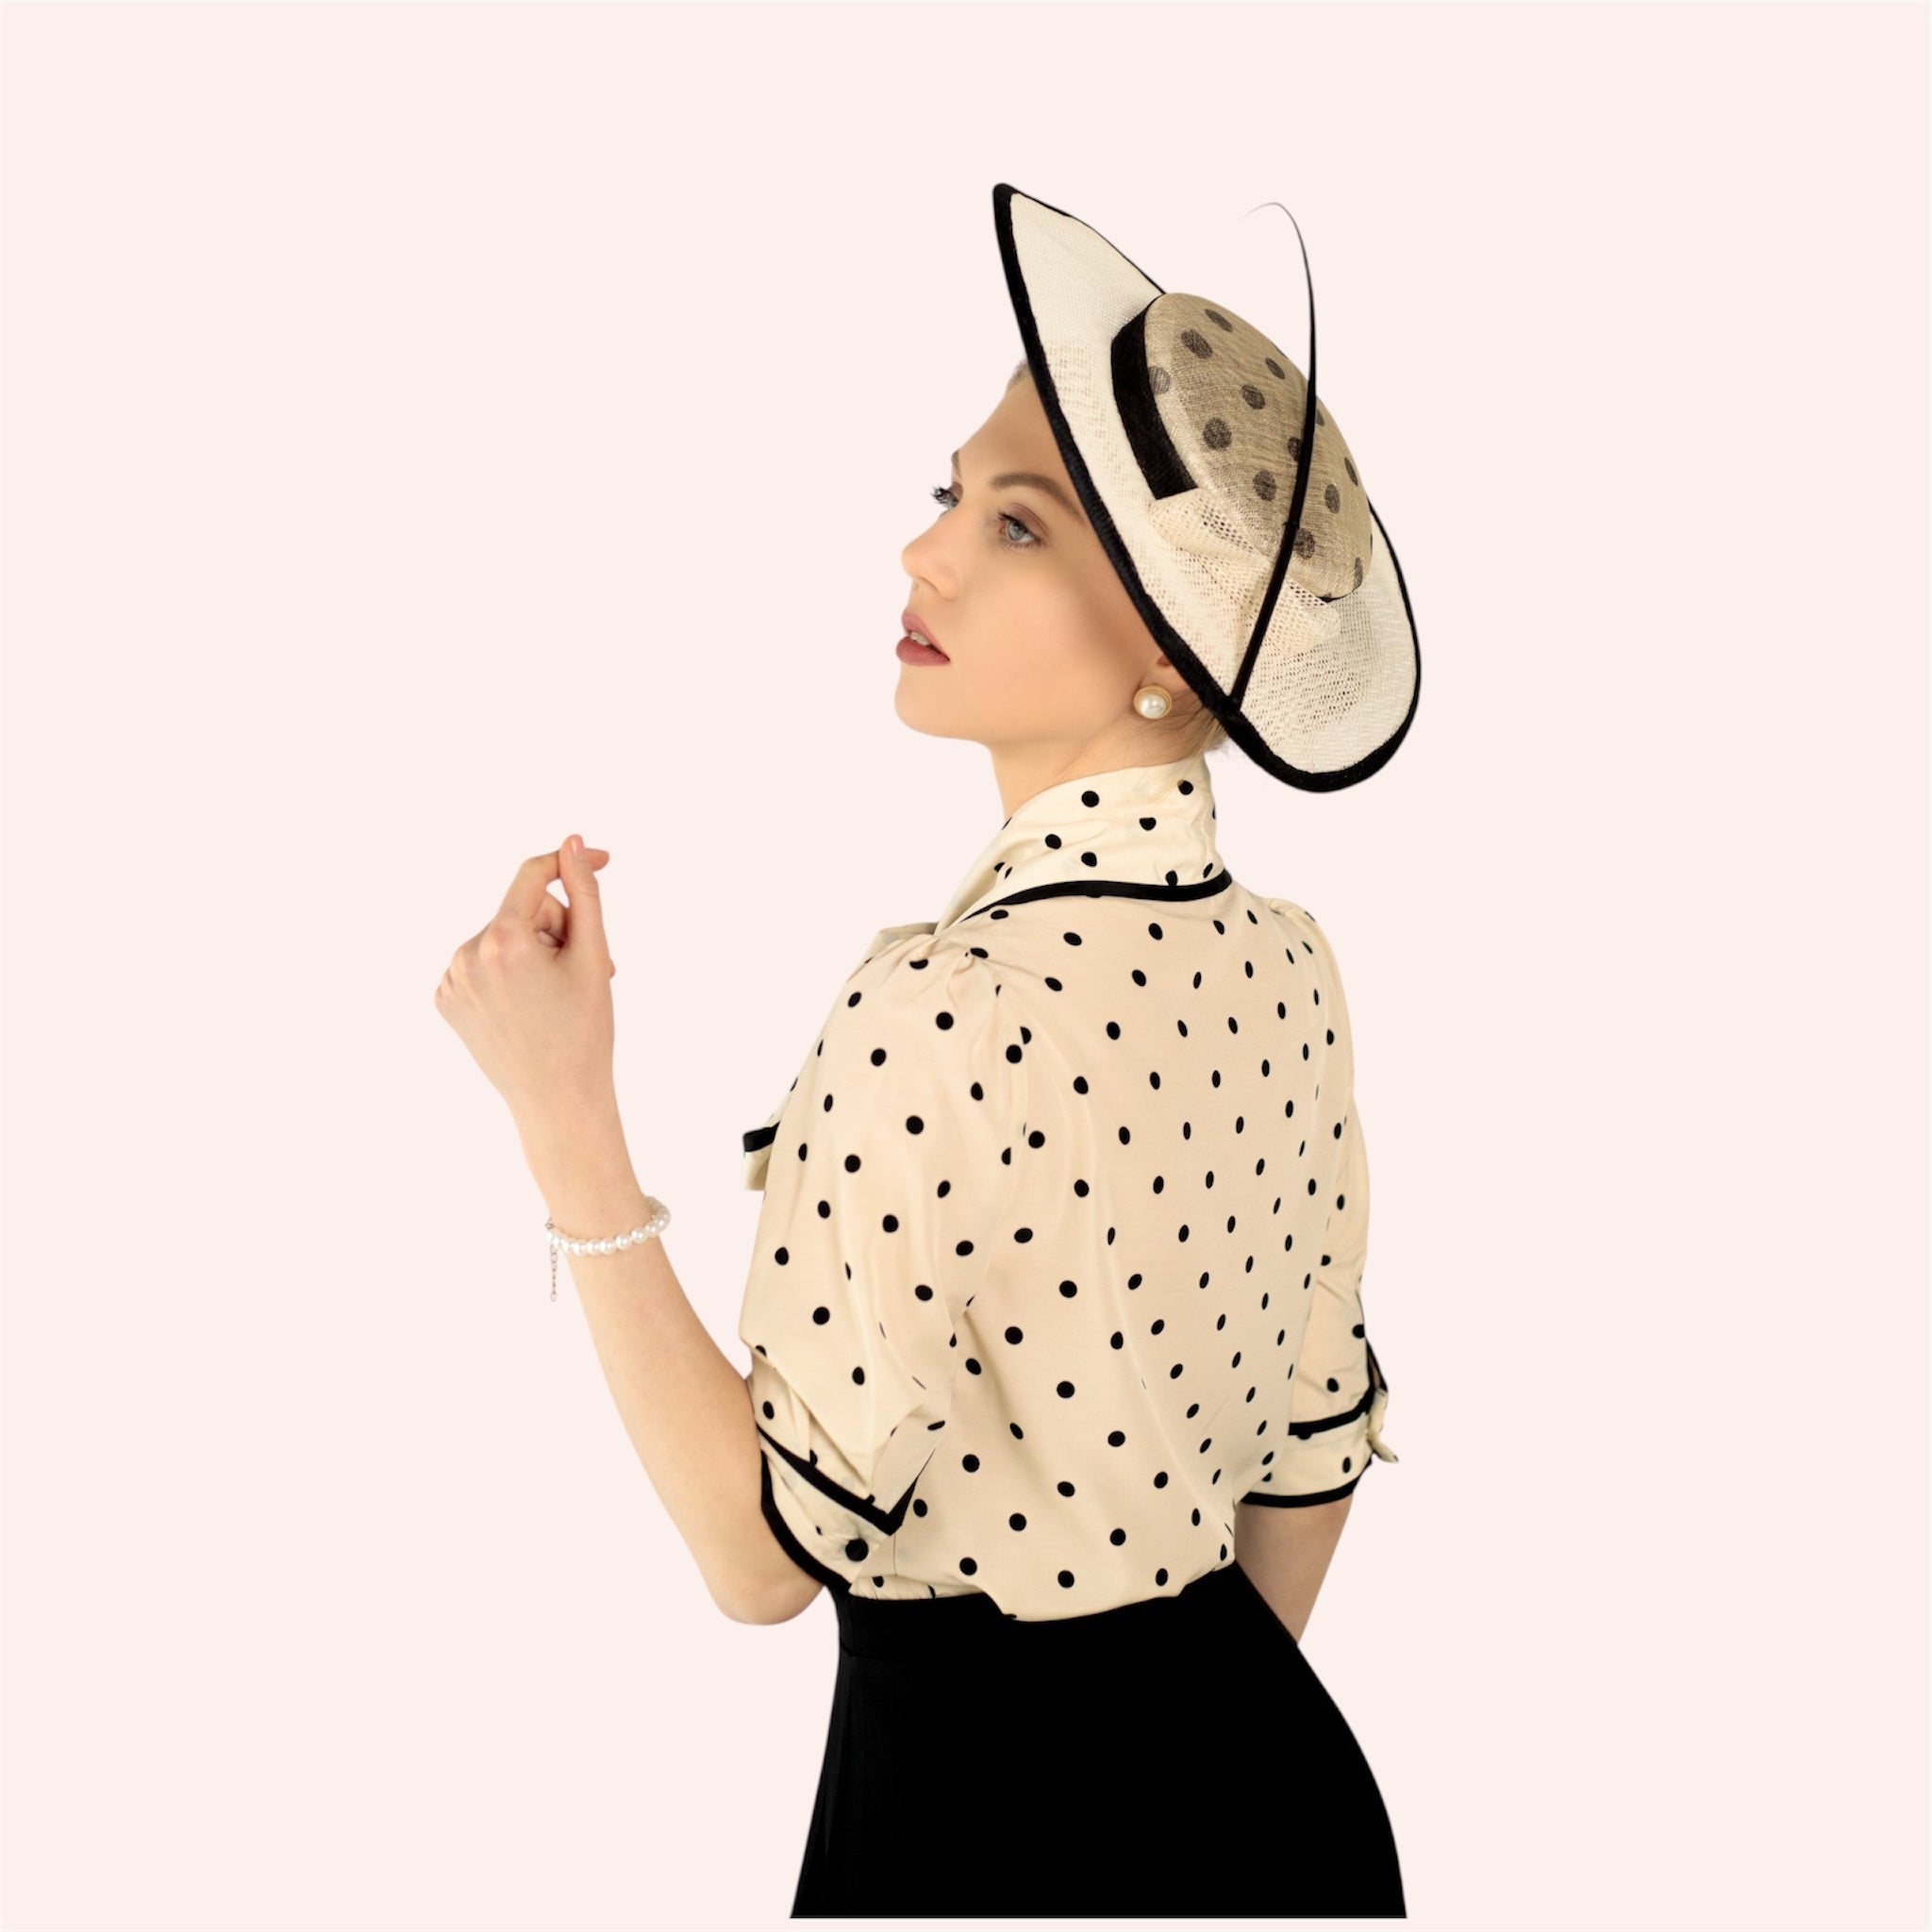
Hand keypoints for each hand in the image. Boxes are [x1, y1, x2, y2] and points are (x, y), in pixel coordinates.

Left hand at [434, 835, 621, 1133]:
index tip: (603, 860)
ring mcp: (450, 981)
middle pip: (523, 911)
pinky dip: (511, 974)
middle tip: (589, 970)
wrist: (558, 1102)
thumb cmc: (584, 1032)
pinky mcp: (446, 1001)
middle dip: (559, 930)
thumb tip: (572, 844)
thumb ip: (584, 893)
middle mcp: (465, 956)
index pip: (533, 876)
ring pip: (505, 938)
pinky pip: (485, 964)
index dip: (570, 863)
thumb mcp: (593, 957)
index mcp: (502, 942)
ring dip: (536, 952)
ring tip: (560, 994)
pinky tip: (530, 1007)